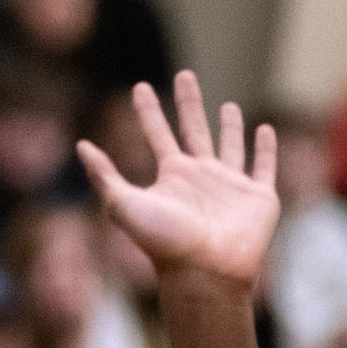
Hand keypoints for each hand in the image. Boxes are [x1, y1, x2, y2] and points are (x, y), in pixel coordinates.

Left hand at [78, 71, 278, 291]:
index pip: (157, 132)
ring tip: (228, 105)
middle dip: (188, 102)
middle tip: (185, 75)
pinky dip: (266, 149)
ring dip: (229, 126)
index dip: (148, 110)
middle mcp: (200, 176)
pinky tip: (264, 130)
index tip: (139, 86)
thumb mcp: (123, 204)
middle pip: (193, 128)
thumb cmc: (163, 241)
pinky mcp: (259, 198)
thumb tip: (80, 145)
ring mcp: (230, 185)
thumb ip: (104, 175)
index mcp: (171, 175)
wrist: (204, 272)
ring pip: (230, 146)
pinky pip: (264, 167)